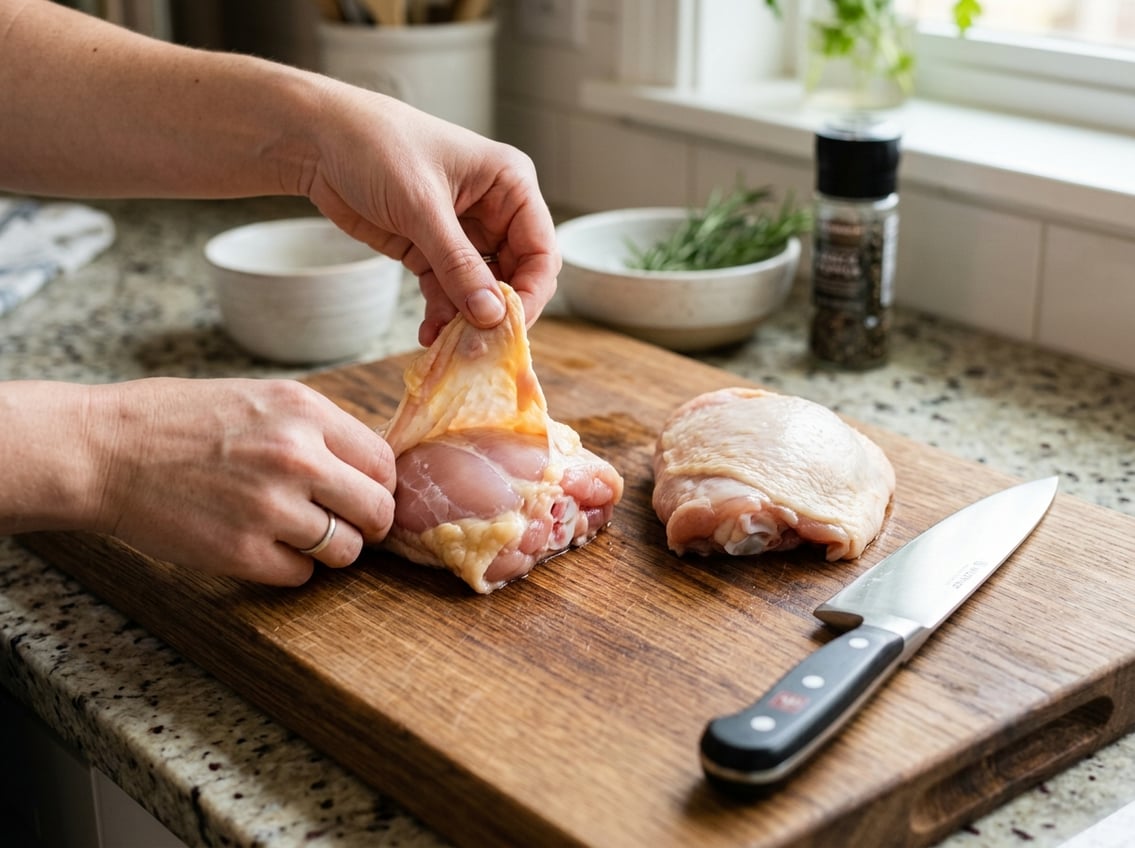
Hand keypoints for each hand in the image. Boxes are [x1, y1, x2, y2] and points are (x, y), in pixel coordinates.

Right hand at [86, 378, 394, 585]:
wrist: (104, 450)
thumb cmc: (178, 421)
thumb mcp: (260, 399)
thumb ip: (317, 430)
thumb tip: (367, 468)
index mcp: (305, 412)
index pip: (383, 463)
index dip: (378, 485)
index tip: (363, 494)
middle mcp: (297, 456)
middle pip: (377, 511)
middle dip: (367, 524)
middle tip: (345, 524)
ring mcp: (270, 506)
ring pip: (345, 550)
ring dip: (329, 550)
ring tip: (298, 535)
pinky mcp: (242, 551)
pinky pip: (301, 575)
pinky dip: (290, 568)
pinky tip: (264, 547)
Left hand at [303, 82, 560, 345]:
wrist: (318, 140)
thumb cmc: (375, 147)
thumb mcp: (422, 207)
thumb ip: (458, 264)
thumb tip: (492, 315)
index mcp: (509, 185)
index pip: (540, 251)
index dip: (530, 292)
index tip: (509, 327)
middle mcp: (495, 210)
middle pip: (515, 276)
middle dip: (497, 312)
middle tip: (478, 345)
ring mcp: (463, 233)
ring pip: (482, 290)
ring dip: (467, 319)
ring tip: (449, 346)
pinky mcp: (432, 250)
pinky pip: (449, 292)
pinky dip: (442, 314)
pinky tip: (429, 334)